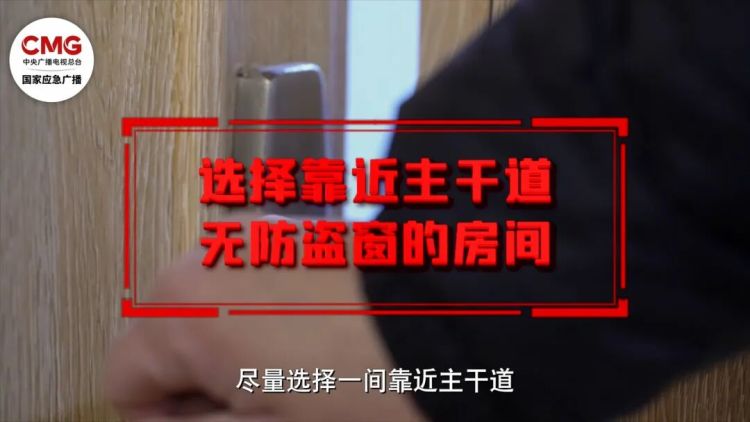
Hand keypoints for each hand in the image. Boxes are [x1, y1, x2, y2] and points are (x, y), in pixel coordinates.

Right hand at [104, 216, 424, 421]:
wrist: (458, 330)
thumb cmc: (367, 390)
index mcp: (183, 303)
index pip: (123, 377)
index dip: (162, 420)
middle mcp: (210, 252)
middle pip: (167, 336)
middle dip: (202, 380)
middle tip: (266, 404)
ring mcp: (257, 234)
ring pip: (213, 311)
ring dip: (237, 349)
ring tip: (300, 374)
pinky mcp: (297, 232)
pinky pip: (255, 284)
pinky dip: (270, 317)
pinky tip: (319, 341)